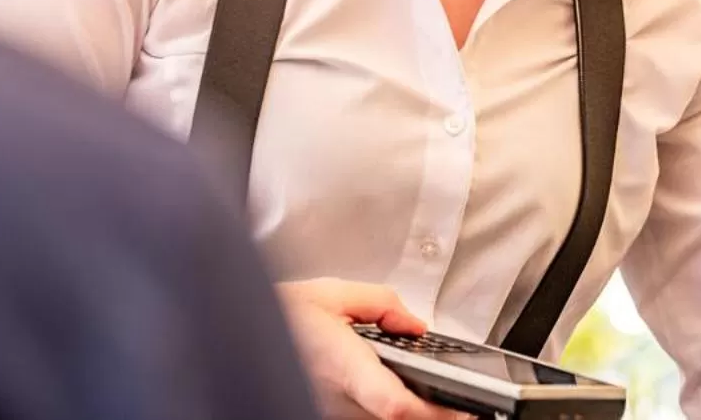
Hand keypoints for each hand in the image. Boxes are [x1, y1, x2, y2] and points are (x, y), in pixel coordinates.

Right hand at [276, 279, 464, 419]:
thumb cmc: (277, 315)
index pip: (394, 404)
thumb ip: (380, 303)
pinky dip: (386, 406)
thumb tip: (414, 324)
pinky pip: (363, 416)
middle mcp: (337, 400)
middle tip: (459, 401)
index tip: (462, 405)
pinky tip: (397, 390)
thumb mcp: (329, 293)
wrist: (237, 334)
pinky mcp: (326, 415)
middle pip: (396, 419)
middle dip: (431, 410)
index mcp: (342, 365)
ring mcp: (331, 413)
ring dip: (409, 409)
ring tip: (431, 392)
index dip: (433, 411)